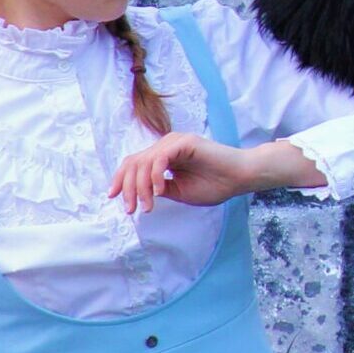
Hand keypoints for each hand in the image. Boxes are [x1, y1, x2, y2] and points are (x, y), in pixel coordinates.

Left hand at [108, 131, 256, 213]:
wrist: (239, 178)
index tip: (113, 197)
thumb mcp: (180, 192)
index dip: (120, 179)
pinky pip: (159, 158)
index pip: (134, 163)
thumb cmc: (215, 185)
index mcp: (164, 156)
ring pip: (143, 162)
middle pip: (133, 162)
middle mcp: (166, 146)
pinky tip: (161, 191)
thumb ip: (160, 189)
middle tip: (132, 209)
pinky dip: (155, 176)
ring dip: (141, 187)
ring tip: (149, 206)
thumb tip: (139, 194)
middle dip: (128, 188)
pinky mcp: (184, 143)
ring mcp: (174, 142)